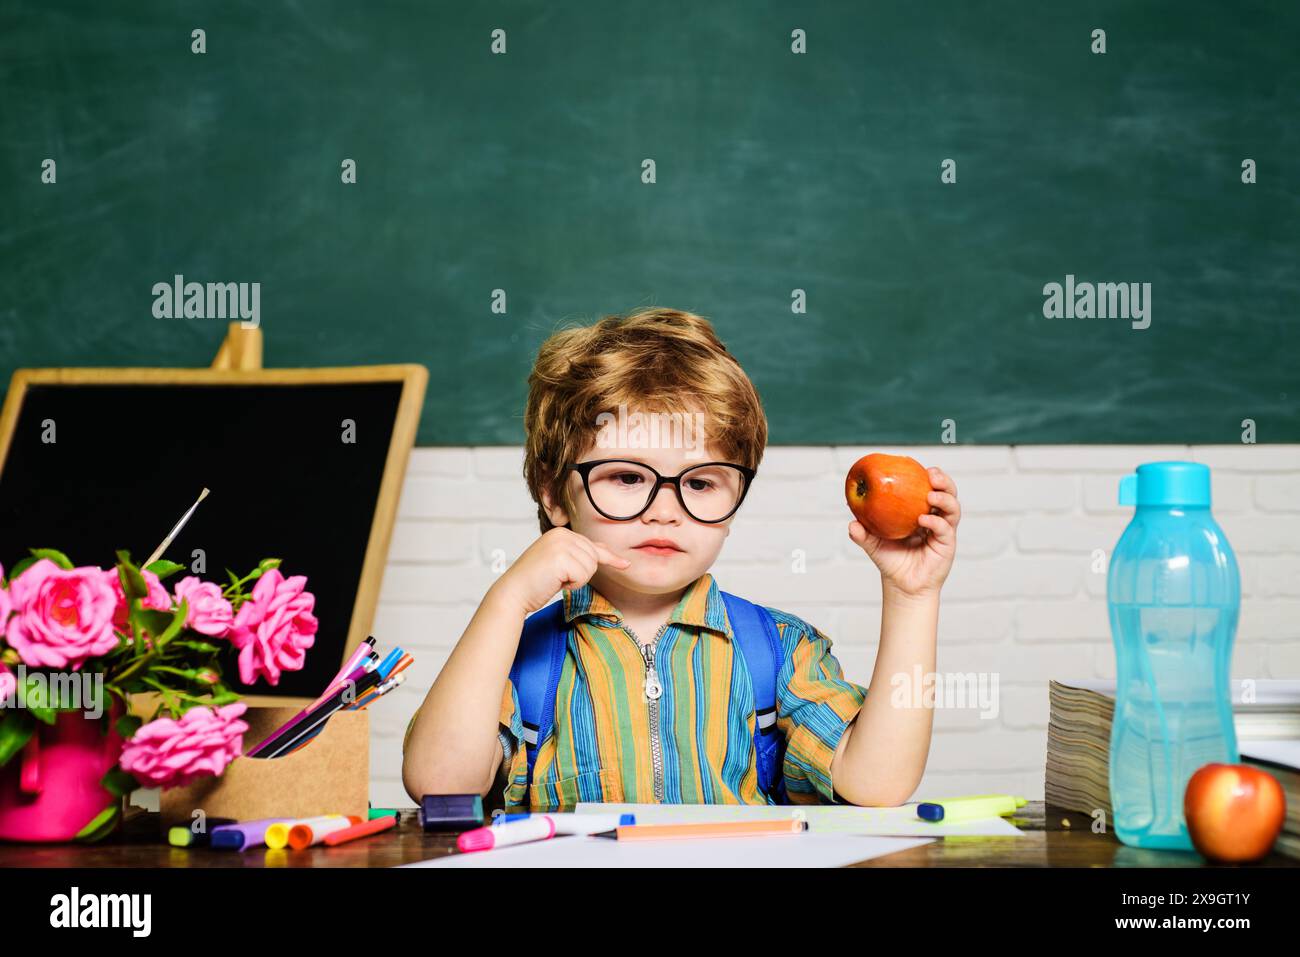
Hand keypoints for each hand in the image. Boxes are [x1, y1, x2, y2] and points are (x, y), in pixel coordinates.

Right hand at [492, 526, 630, 615]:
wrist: (513, 592)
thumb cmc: (534, 581)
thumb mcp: (559, 562)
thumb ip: (579, 555)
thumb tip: (605, 554)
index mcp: (560, 533)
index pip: (591, 545)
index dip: (609, 557)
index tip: (624, 564)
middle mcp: (561, 534)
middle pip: (594, 557)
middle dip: (581, 574)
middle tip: (558, 578)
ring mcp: (561, 544)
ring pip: (591, 567)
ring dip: (576, 580)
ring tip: (555, 579)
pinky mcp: (561, 557)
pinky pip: (584, 575)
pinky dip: (573, 585)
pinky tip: (555, 582)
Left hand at [848, 466, 958, 598]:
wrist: (902, 586)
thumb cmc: (890, 561)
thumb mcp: (873, 544)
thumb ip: (862, 534)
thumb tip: (852, 523)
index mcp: (921, 511)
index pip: (930, 488)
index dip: (929, 476)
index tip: (920, 467)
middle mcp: (936, 517)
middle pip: (948, 493)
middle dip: (944, 481)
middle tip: (932, 475)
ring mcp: (943, 530)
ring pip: (953, 508)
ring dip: (944, 497)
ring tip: (930, 495)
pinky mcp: (947, 544)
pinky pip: (945, 528)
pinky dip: (936, 520)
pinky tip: (923, 519)